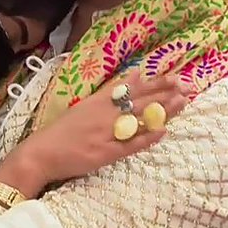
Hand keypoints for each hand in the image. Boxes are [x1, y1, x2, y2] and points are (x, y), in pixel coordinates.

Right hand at [0, 71, 188, 196]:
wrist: (41, 153)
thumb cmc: (64, 131)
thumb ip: (113, 91)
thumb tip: (136, 75)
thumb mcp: (88, 104)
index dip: (156, 83)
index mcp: (99, 101)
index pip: (132, 89)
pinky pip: (130, 145)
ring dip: (162, 111)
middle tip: (187, 87)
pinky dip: (146, 138)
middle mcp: (104, 114)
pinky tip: (163, 132)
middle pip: (140, 101)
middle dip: (165, 94)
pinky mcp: (105, 153)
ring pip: (139, 119)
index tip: (176, 77)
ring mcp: (105, 133)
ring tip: (182, 103)